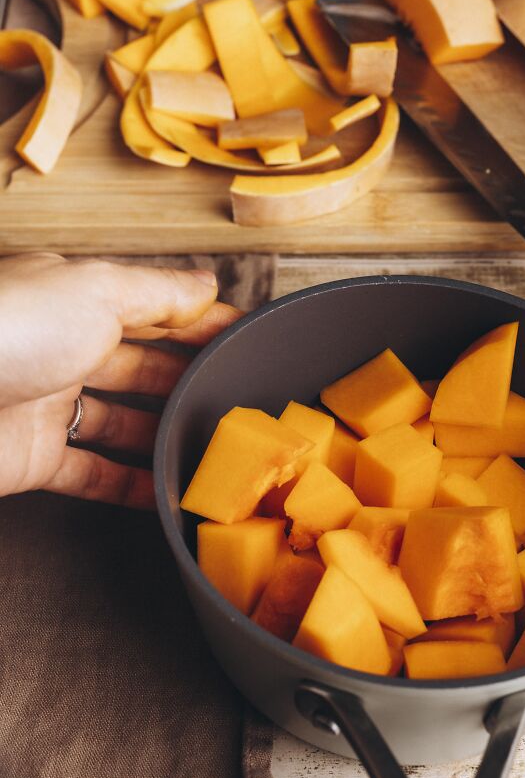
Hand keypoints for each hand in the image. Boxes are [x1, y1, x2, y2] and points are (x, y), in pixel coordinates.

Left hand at [0, 253, 242, 508]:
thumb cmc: (5, 329)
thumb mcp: (98, 291)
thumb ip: (160, 292)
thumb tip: (208, 284)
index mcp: (77, 298)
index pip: (156, 309)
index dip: (205, 323)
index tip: (248, 341)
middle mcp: (65, 347)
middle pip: (145, 367)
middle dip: (191, 381)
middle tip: (240, 401)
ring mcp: (49, 403)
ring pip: (123, 424)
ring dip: (165, 436)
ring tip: (214, 452)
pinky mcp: (33, 457)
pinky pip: (93, 474)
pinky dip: (129, 486)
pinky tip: (165, 492)